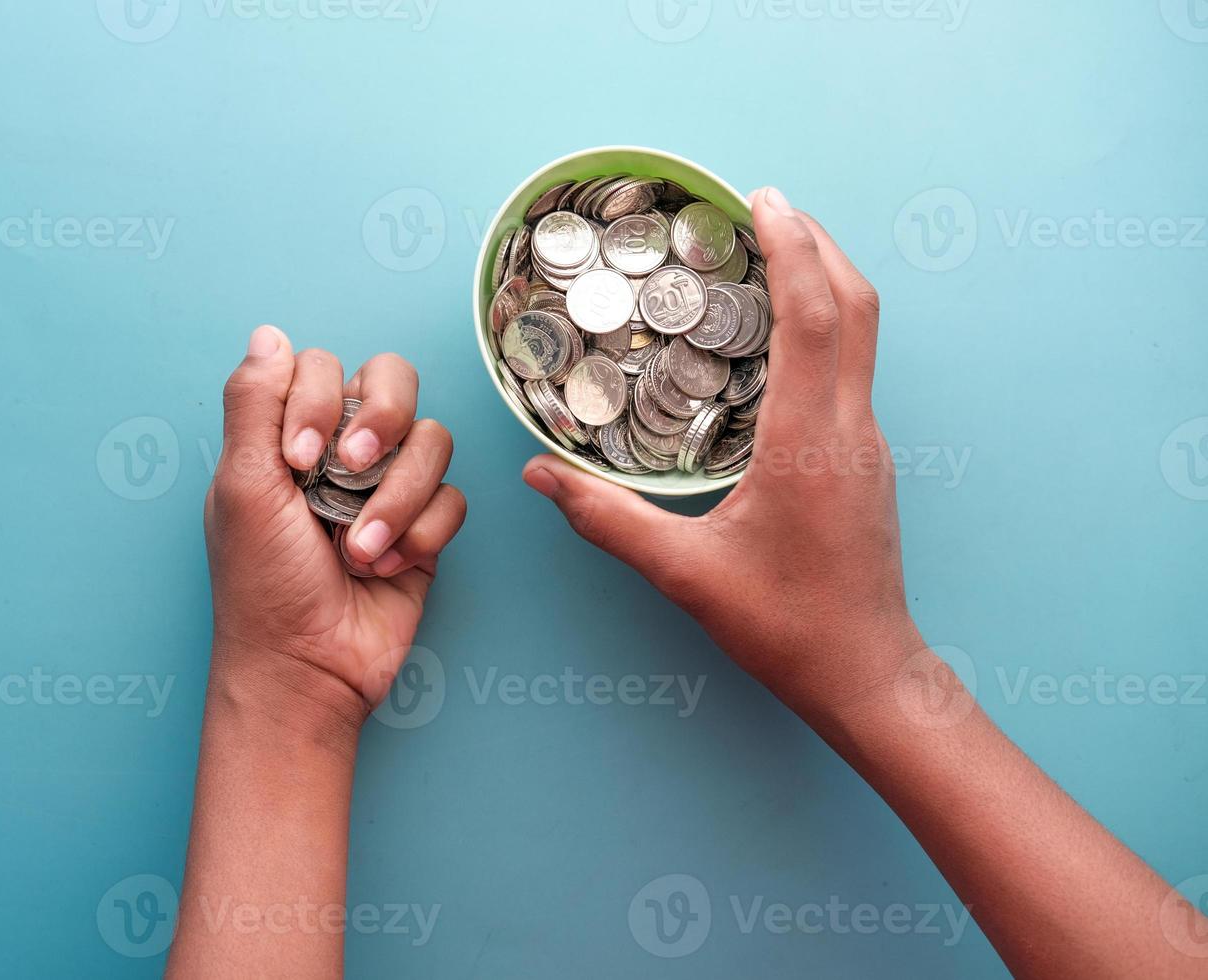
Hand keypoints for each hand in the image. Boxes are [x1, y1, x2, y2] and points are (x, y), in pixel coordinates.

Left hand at [205, 326, 465, 729]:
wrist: (306, 668)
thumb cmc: (261, 586)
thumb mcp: (240, 487)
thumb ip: (253, 403)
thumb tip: (268, 333)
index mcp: (290, 435)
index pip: (324, 366)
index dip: (318, 399)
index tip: (295, 459)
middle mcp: (343, 451)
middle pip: (395, 380)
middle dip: (381, 419)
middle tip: (349, 468)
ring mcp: (389, 488)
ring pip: (432, 441)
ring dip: (396, 498)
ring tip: (357, 548)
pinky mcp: (427, 529)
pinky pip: (453, 499)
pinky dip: (420, 533)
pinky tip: (386, 566)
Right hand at [522, 188, 917, 723]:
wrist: (868, 676)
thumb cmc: (787, 628)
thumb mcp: (686, 575)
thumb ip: (609, 520)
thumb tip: (540, 476)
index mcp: (809, 443)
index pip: (814, 319)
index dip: (793, 249)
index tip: (764, 200)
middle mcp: (850, 430)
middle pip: (856, 306)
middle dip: (818, 243)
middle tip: (766, 205)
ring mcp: (867, 444)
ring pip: (863, 335)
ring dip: (825, 280)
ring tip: (772, 251)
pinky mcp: (866, 461)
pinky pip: (853, 368)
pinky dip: (824, 325)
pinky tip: (779, 336)